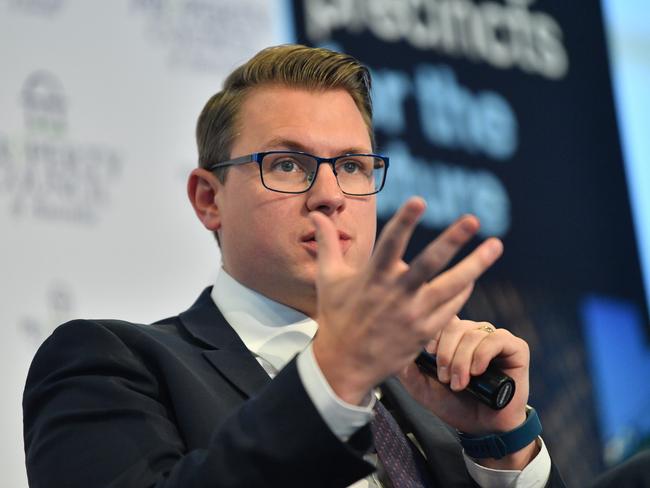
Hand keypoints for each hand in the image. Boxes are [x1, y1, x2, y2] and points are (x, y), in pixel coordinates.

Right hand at [310, 197, 502, 405]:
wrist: (344, 364)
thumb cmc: (336, 317)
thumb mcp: (328, 279)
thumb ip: (327, 244)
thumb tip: (318, 216)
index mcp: (372, 278)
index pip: (390, 243)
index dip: (405, 221)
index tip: (420, 200)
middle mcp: (396, 294)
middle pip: (430, 264)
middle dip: (452, 240)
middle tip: (473, 219)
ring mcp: (413, 315)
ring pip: (450, 287)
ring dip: (475, 266)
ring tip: (496, 245)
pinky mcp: (424, 332)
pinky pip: (450, 309)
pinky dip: (462, 292)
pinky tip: (472, 277)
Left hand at [399, 318, 536, 468]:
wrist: (483, 428)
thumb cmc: (454, 404)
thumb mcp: (422, 388)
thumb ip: (407, 369)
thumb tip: (395, 348)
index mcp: (452, 336)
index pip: (439, 318)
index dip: (432, 333)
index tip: (427, 354)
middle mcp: (473, 332)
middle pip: (454, 325)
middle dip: (445, 353)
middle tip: (444, 378)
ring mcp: (494, 338)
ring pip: (472, 333)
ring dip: (462, 361)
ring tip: (460, 384)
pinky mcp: (515, 348)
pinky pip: (496, 339)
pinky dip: (482, 354)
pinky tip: (477, 371)